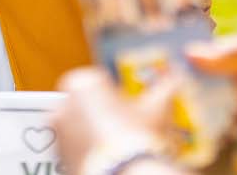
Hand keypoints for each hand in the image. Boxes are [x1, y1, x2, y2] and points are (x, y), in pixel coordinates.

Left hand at [53, 68, 176, 174]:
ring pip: (81, 127)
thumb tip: (177, 78)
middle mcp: (63, 104)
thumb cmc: (137, 139)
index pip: (101, 82)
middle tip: (128, 128)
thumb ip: (167, 87)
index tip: (132, 109)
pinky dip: (90, 151)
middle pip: (89, 105)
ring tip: (121, 147)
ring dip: (97, 133)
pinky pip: (76, 148)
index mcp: (81, 82)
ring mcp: (58, 133)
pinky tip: (110, 158)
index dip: (120, 96)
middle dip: (106, 115)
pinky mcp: (59, 156)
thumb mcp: (157, 108)